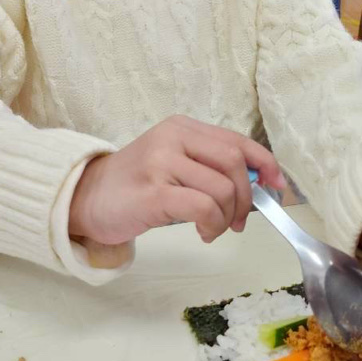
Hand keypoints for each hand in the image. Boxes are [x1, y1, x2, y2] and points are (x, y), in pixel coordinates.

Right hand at [69, 115, 285, 247]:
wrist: (84, 198)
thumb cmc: (134, 185)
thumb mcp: (172, 162)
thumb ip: (206, 165)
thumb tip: (255, 185)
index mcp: (182, 127)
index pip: (237, 140)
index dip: (265, 164)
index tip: (277, 187)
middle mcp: (173, 137)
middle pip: (234, 163)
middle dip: (247, 197)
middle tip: (239, 221)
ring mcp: (162, 162)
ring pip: (222, 188)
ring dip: (227, 217)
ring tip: (213, 229)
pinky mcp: (154, 191)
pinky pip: (204, 207)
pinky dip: (213, 224)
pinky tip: (204, 233)